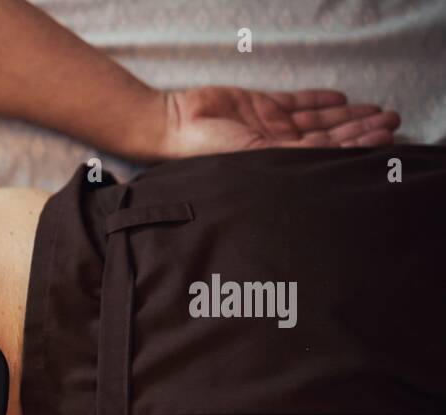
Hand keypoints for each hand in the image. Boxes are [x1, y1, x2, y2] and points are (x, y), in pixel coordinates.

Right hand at [157, 87, 400, 159]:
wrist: (174, 124)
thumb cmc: (204, 150)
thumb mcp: (253, 154)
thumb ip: (290, 151)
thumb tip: (332, 152)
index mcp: (275, 163)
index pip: (325, 155)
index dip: (355, 146)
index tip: (383, 139)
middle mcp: (277, 146)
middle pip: (328, 137)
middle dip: (360, 130)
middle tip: (391, 121)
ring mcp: (269, 125)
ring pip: (317, 121)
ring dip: (347, 116)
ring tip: (377, 111)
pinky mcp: (259, 106)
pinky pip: (295, 103)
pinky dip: (317, 101)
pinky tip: (340, 100)